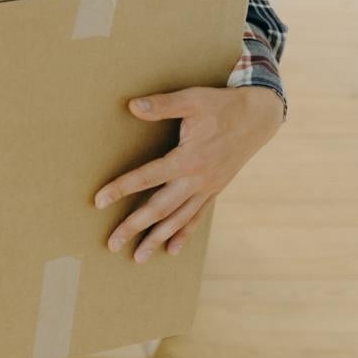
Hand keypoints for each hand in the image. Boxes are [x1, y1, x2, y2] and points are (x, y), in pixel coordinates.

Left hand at [93, 85, 283, 261]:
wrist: (259, 116)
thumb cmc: (221, 106)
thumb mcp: (192, 99)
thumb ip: (162, 105)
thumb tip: (131, 106)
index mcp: (188, 159)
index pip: (148, 177)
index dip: (122, 189)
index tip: (98, 201)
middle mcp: (197, 179)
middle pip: (160, 209)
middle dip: (135, 227)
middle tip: (112, 244)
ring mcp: (207, 188)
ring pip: (178, 219)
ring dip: (157, 239)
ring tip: (138, 258)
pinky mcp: (215, 190)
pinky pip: (197, 217)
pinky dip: (184, 234)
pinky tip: (172, 250)